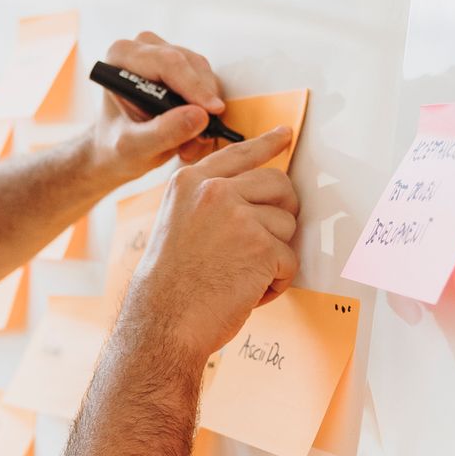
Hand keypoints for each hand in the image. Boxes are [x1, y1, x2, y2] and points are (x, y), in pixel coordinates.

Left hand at [87, 31, 228, 184]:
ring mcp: (164, 51)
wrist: (116, 151)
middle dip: (201, 103)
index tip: (213, 112)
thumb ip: (163, 132)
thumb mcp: (134, 148)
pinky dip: (207, 108)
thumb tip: (200, 115)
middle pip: (189, 64)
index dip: (193, 86)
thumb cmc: (116, 147)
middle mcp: (142, 46)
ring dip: (206, 109)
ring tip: (191, 144)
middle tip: (200, 140)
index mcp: (121, 56)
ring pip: (203, 73)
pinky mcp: (182, 63)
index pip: (167, 63)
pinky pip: (207, 80)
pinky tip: (194, 134)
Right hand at [120, 126, 300, 360]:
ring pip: (287, 225)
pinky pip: (290, 260)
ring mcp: (239, 216)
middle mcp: (214, 191)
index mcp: (190, 183)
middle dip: (282, 213)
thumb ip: (209, 202)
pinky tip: (247, 293)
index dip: (267, 144)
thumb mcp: (177, 223)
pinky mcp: (262, 246)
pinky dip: (276, 283)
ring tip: (241, 276)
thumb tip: (255, 196)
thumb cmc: (169, 284)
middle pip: (278, 184)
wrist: (163, 321)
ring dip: (274, 256)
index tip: (285, 134)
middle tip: (267, 241)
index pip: (238, 153)